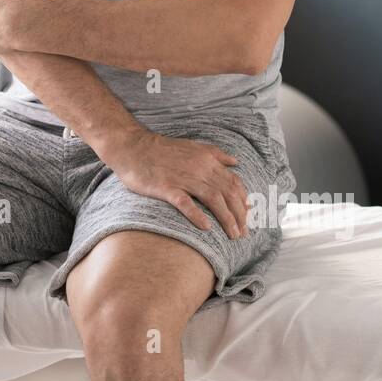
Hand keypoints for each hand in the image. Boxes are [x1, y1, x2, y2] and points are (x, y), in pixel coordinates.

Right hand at [98, 126, 252, 237]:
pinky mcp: (166, 188)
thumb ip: (216, 154)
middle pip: (227, 193)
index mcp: (207, 160)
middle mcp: (199, 169)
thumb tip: (236, 162)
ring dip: (226, 219)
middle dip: (239, 214)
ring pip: (213, 199)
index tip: (248, 215)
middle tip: (244, 232)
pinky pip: (185, 203)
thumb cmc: (162, 149)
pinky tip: (206, 227)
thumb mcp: (193, 146)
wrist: (133, 147)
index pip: (233, 182)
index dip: (243, 200)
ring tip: (233, 235)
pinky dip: (198, 216)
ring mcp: (183, 178)